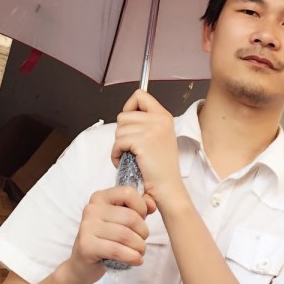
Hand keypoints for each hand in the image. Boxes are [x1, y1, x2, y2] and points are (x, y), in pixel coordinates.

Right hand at [64, 185, 150, 283]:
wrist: (83, 263)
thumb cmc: (107, 238)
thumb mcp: (123, 219)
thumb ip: (139, 208)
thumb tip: (152, 205)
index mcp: (100, 197)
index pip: (128, 193)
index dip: (141, 207)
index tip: (142, 220)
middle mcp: (92, 208)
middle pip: (129, 217)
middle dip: (143, 232)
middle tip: (142, 241)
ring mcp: (87, 226)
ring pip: (125, 235)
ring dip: (139, 246)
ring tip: (140, 252)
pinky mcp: (86, 245)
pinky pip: (116, 250)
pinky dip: (132, 257)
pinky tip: (136, 260)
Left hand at [112, 89, 186, 210]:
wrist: (168, 188)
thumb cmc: (160, 167)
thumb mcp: (160, 136)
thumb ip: (147, 122)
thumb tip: (126, 114)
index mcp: (164, 116)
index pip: (140, 95)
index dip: (129, 107)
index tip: (130, 123)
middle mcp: (160, 119)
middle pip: (124, 115)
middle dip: (122, 132)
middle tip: (131, 147)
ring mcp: (152, 130)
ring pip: (119, 129)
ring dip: (119, 145)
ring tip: (129, 156)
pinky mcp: (143, 142)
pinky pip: (118, 142)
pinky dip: (116, 154)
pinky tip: (124, 162)